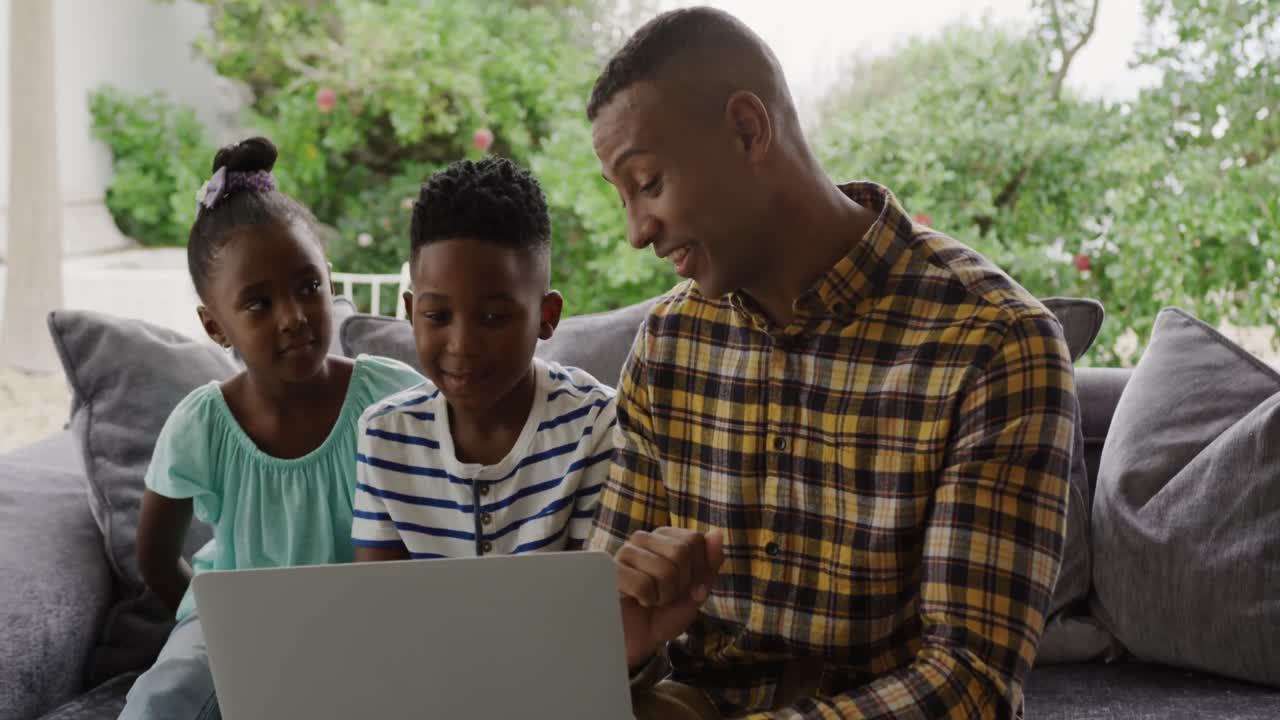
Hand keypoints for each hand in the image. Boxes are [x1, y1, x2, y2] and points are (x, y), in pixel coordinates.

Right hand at [614, 528, 724, 667]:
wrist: (636, 643)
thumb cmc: (663, 616)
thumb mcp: (695, 593)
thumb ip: (709, 565)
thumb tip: (718, 533)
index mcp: (665, 538)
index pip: (695, 540)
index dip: (699, 571)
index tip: (686, 588)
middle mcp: (644, 539)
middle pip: (681, 552)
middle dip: (681, 584)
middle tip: (666, 596)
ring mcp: (625, 553)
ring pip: (664, 570)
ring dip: (663, 596)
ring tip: (650, 600)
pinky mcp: (610, 571)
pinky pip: (643, 584)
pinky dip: (646, 600)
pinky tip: (636, 601)